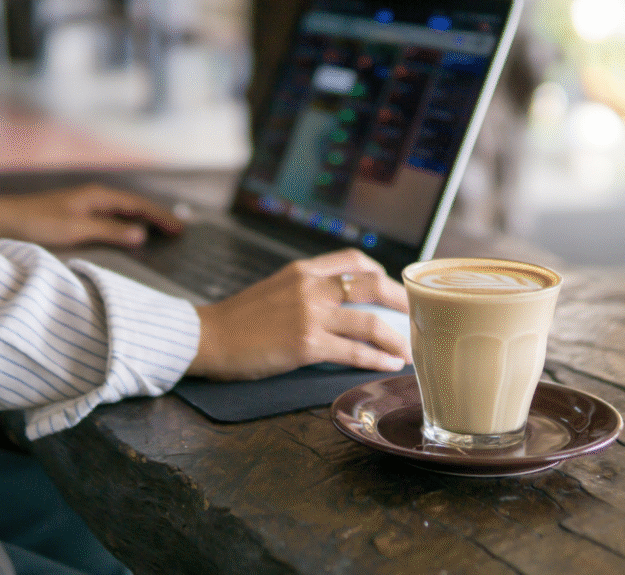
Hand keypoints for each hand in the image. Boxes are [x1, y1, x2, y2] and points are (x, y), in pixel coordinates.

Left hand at [0, 183, 183, 246]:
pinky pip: (115, 216)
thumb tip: (142, 234)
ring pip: (126, 210)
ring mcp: (88, 204)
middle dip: (159, 216)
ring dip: (146, 219)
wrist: (4, 218)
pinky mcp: (80, 213)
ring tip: (164, 230)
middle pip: (136, 205)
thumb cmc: (38, 222)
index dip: (161, 217)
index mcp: (99, 196)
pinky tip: (133, 231)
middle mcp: (96, 196)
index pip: (139, 205)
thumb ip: (110, 230)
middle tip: (180, 230)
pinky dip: (130, 222)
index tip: (180, 229)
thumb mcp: (76, 228)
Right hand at [189, 248, 410, 379]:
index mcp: (303, 270)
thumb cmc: (239, 319)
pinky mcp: (306, 344)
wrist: (209, 337)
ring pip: (369, 321)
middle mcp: (310, 287)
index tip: (392, 286)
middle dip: (400, 300)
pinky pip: (353, 352)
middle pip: (371, 284)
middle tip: (415, 315)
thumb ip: (306, 288)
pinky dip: (376, 358)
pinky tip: (388, 364)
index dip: (380, 271)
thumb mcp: (275, 287)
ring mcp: (310, 315)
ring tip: (408, 348)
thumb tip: (338, 300)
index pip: (353, 259)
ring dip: (395, 337)